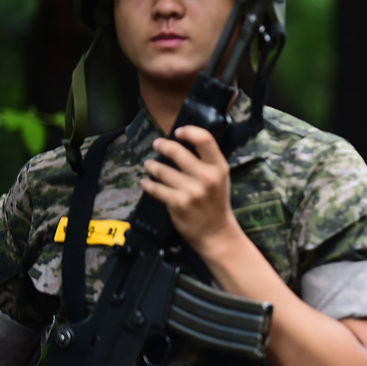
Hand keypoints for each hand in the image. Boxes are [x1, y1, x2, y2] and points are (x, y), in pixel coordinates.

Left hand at [141, 125, 237, 256]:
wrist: (217, 233)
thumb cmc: (216, 204)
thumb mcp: (220, 179)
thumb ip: (207, 163)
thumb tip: (183, 145)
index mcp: (219, 168)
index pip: (205, 139)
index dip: (189, 131)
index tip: (178, 132)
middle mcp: (207, 177)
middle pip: (178, 151)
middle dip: (163, 146)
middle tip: (157, 145)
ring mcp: (192, 191)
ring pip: (162, 170)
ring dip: (152, 166)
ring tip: (149, 166)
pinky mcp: (178, 203)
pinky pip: (156, 188)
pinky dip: (148, 184)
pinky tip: (146, 183)